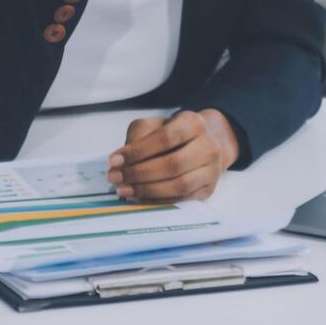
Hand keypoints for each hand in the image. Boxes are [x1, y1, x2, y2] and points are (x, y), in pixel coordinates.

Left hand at [106, 109, 239, 201]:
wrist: (202, 146)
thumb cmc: (173, 135)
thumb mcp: (155, 126)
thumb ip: (138, 137)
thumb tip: (119, 161)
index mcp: (193, 123)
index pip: (166, 137)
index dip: (138, 151)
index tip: (114, 161)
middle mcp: (208, 146)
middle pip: (173, 164)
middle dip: (139, 173)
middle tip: (115, 178)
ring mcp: (211, 170)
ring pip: (179, 185)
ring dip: (147, 190)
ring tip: (124, 190)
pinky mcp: (208, 191)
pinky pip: (182, 200)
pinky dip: (157, 201)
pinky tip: (139, 198)